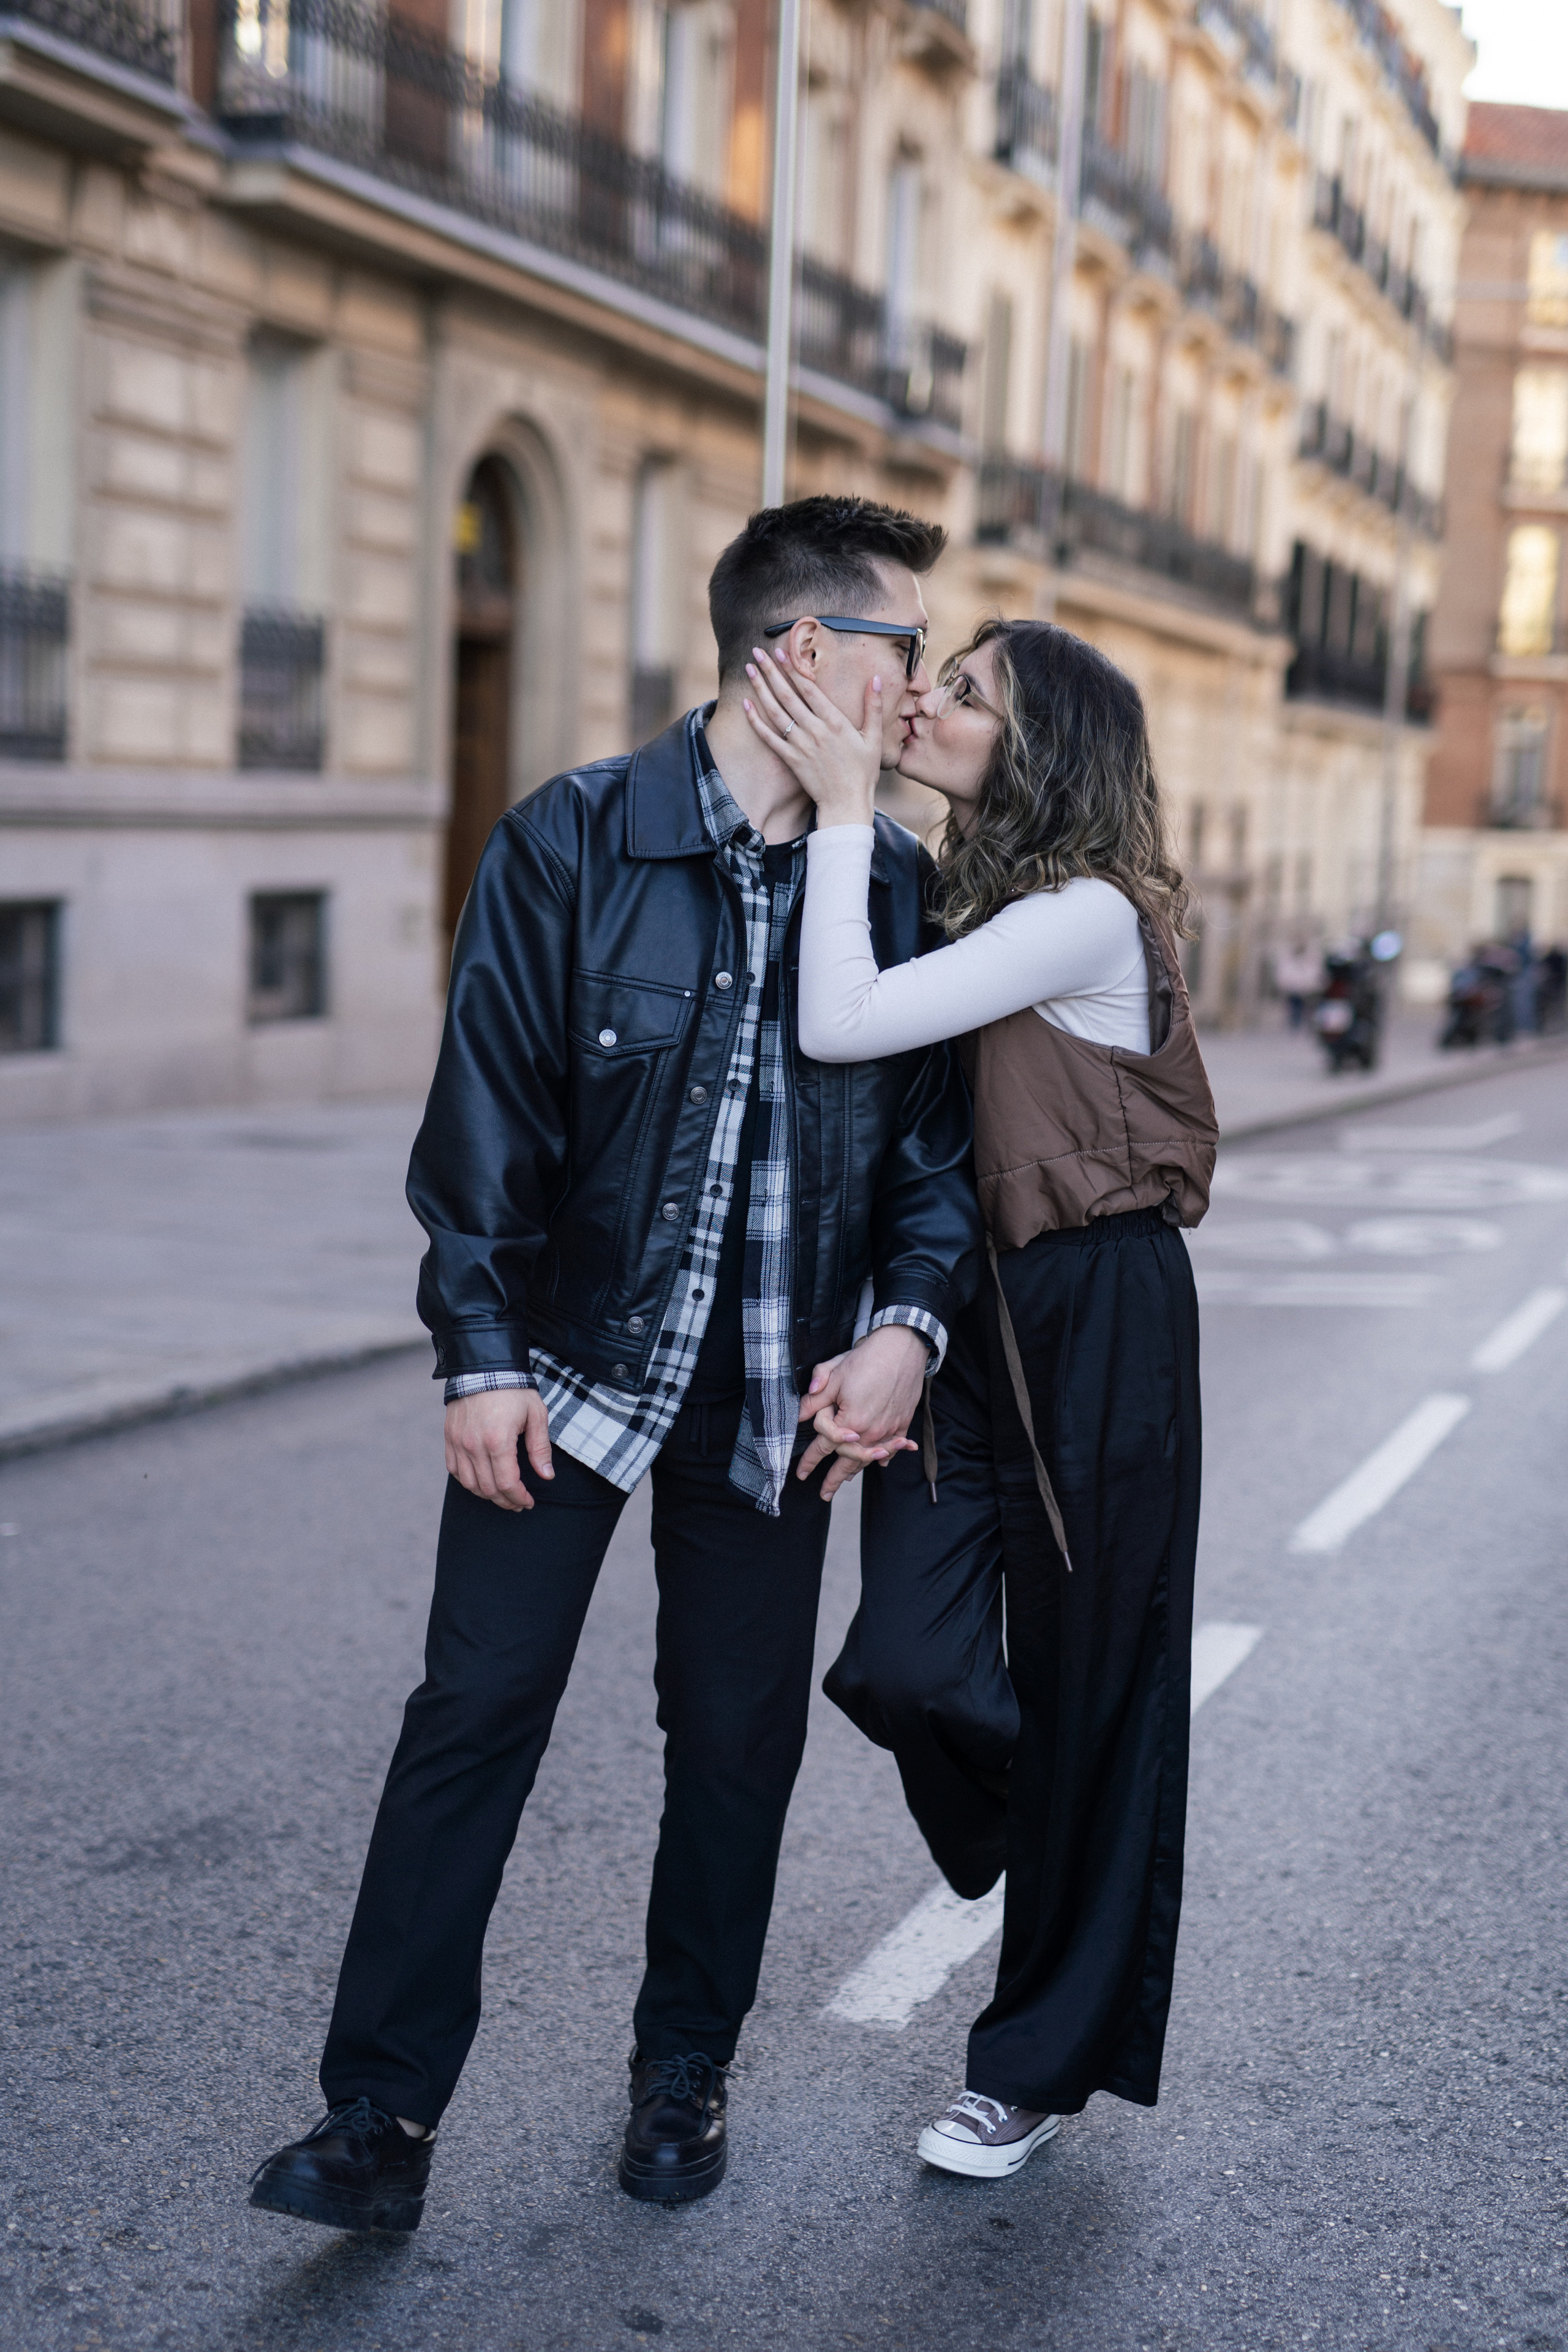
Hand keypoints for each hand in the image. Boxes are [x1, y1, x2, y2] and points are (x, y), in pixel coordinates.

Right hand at [445, 1389, 553, 1511]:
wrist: (483, 1368)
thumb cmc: (513, 1390)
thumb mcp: (536, 1415)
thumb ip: (540, 1448)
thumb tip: (546, 1476)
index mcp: (498, 1441)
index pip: (507, 1484)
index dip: (519, 1498)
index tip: (528, 1501)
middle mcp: (474, 1445)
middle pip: (488, 1488)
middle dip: (505, 1501)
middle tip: (518, 1503)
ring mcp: (458, 1442)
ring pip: (469, 1483)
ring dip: (486, 1495)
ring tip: (501, 1496)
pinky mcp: (449, 1438)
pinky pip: (454, 1469)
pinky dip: (467, 1481)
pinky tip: (481, 1481)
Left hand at [741, 648, 881, 825]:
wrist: (847, 804)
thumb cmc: (863, 772)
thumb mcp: (874, 739)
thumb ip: (872, 707)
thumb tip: (876, 679)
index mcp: (835, 722)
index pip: (809, 689)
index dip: (793, 668)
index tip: (781, 651)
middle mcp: (814, 730)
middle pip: (787, 695)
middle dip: (771, 671)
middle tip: (757, 652)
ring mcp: (800, 745)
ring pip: (775, 712)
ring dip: (761, 689)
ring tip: (749, 669)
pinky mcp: (791, 760)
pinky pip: (769, 737)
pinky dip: (756, 721)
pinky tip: (747, 705)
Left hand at [795, 1325, 927, 1497]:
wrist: (903, 1348)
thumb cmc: (866, 1359)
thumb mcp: (833, 1374)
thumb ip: (815, 1399)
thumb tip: (799, 1415)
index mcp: (850, 1421)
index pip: (824, 1446)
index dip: (810, 1461)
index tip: (801, 1473)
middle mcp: (871, 1432)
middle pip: (848, 1461)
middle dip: (834, 1478)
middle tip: (824, 1493)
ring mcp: (889, 1429)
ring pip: (870, 1457)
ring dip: (856, 1471)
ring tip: (846, 1481)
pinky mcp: (902, 1422)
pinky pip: (893, 1447)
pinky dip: (886, 1456)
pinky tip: (881, 1462)